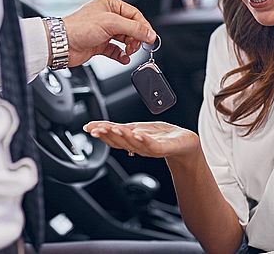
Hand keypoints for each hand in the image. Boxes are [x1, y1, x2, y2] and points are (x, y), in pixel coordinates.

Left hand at [62, 0, 155, 65]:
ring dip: (129, 47)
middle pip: (131, 28)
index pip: (134, 15)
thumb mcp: (111, 23)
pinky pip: (116, 50)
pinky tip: (123, 58)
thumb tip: (149, 34)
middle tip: (138, 46)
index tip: (151, 38)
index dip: (143, 26)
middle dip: (136, 38)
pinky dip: (121, 55)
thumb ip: (133, 29)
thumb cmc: (79, 28)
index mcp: (110, 5)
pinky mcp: (99, 45)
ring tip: (129, 51)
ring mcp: (103, 32)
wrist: (62, 44)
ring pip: (124, 40)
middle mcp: (107, 17)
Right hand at [83, 120, 199, 159]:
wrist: (185, 145)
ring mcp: (150, 148)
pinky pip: (152, 145)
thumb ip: (122, 129)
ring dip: (122, 136)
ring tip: (114, 129)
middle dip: (107, 134)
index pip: (112, 136)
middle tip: (96, 129)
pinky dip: (143, 140)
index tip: (89, 127)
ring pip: (133, 143)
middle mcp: (138, 146)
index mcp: (131, 140)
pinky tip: (137, 134)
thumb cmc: (162, 136)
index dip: (100, 131)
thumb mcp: (138, 129)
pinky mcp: (164, 148)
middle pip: (119, 141)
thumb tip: (102, 126)